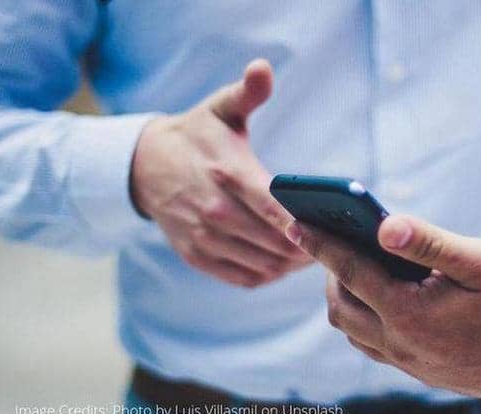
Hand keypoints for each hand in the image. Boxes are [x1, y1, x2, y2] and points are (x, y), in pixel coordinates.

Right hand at [131, 59, 310, 286]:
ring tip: (316, 254)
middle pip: (274, 242)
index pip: (274, 207)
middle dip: (309, 247)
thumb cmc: (197, 135)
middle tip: (335, 244)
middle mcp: (214, 210)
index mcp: (228, 172)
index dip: (304, 224)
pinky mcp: (196, 255)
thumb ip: (247, 92)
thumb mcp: (220, 108)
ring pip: (263, 265)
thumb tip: (262, 68)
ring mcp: (203, 237)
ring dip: (292, 265)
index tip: (331, 229)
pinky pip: (243, 278)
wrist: (145, 166)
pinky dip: (269, 275)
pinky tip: (285, 264)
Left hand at [284, 215, 480, 397]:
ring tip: (355, 268)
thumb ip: (427, 241)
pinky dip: (364, 320)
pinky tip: (380, 299)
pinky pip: (373, 346)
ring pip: (353, 331)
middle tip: (334, 242)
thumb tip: (383, 224)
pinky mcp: (421, 372)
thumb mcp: (478, 260)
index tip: (296, 223)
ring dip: (345, 298)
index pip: (350, 272)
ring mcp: (409, 363)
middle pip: (341, 307)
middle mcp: (401, 344)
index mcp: (409, 314)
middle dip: (330, 272)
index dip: (320, 245)